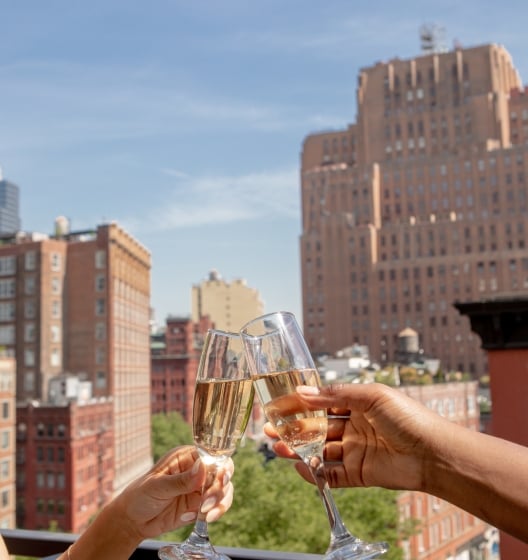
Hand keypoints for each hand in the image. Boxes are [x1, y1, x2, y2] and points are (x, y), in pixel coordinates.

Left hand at [111, 445, 233, 540]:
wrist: (132, 521)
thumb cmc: (140, 495)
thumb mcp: (158, 486)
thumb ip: (181, 480)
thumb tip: (202, 468)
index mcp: (187, 457)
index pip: (212, 455)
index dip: (220, 466)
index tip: (220, 479)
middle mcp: (198, 470)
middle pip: (223, 472)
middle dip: (220, 487)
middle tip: (206, 502)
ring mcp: (201, 488)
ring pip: (224, 490)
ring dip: (219, 502)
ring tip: (205, 514)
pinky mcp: (201, 505)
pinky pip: (218, 506)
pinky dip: (215, 513)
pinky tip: (202, 519)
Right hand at [264, 383, 446, 491]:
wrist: (434, 453)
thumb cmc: (408, 417)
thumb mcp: (371, 396)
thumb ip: (335, 395)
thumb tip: (302, 391)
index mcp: (357, 405)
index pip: (321, 403)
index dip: (299, 404)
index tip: (277, 405)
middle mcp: (354, 427)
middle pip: (316, 428)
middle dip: (292, 428)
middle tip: (269, 429)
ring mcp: (355, 451)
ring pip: (319, 451)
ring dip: (298, 450)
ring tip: (277, 448)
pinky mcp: (359, 474)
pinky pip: (331, 475)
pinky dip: (314, 474)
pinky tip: (299, 467)